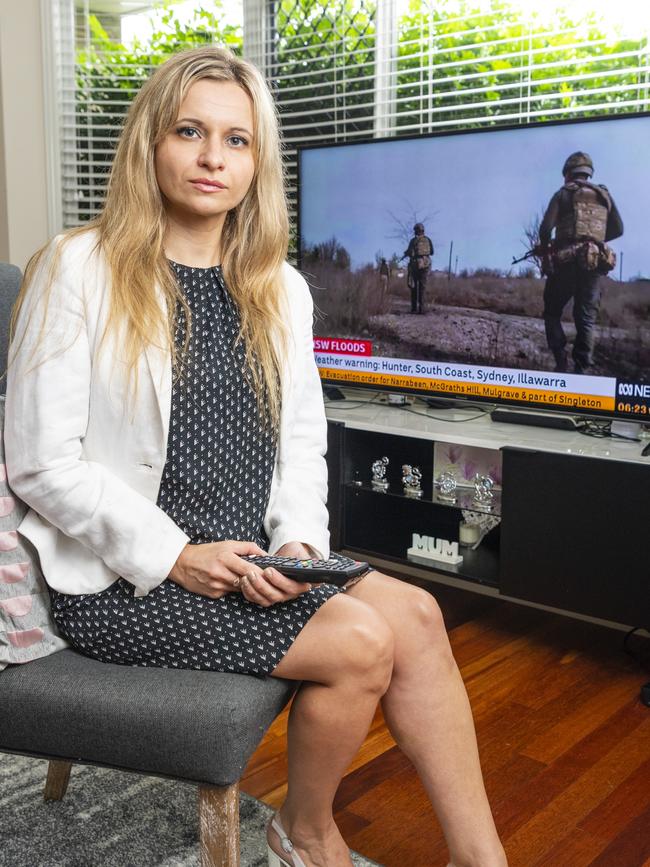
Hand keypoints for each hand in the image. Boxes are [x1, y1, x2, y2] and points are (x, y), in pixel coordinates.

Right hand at [168, 539, 312, 605]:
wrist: (182, 563)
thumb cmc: (208, 552)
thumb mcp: (227, 544)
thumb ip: (248, 548)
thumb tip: (266, 555)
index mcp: (225, 558)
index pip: (249, 569)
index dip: (262, 573)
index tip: (271, 574)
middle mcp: (221, 573)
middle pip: (247, 581)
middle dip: (257, 581)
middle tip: (266, 579)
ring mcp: (217, 586)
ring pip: (240, 589)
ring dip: (246, 585)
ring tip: (248, 578)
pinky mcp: (214, 594)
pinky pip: (230, 593)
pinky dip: (233, 588)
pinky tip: (230, 581)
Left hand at [235, 540, 314, 606]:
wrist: (285, 555)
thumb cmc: (293, 553)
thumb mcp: (299, 552)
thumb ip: (303, 557)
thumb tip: (307, 562)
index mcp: (301, 584)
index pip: (292, 588)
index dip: (279, 581)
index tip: (268, 570)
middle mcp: (289, 594)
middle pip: (276, 596)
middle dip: (263, 585)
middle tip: (253, 572)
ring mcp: (277, 597)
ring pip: (265, 600)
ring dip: (254, 589)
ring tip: (246, 576)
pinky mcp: (265, 598)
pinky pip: (256, 600)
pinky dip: (248, 592)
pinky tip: (243, 581)